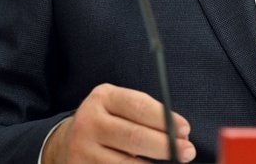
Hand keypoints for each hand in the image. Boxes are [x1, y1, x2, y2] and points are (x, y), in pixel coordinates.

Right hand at [42, 83, 195, 162]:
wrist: (68, 142)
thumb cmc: (109, 122)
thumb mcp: (121, 107)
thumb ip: (148, 115)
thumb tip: (181, 134)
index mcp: (103, 97)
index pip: (139, 106)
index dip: (165, 119)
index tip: (185, 130)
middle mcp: (88, 122)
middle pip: (134, 137)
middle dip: (165, 146)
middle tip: (188, 152)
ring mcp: (81, 149)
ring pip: (126, 163)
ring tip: (172, 163)